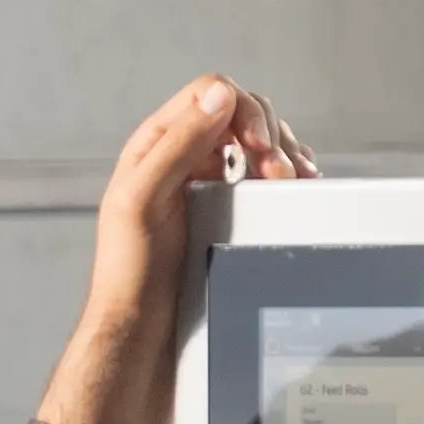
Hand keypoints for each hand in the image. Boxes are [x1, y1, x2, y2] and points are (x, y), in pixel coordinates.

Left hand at [83, 75, 312, 358]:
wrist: (144, 329)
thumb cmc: (132, 272)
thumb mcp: (142, 199)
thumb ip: (177, 143)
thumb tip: (218, 96)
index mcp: (157, 145)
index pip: (209, 94)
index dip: (242, 111)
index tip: (259, 149)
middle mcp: (184, 157)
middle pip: (242, 114)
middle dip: (270, 136)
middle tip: (280, 175)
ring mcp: (209, 183)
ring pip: (260, 143)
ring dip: (284, 155)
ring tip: (290, 183)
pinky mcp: (230, 210)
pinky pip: (265, 177)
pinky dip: (286, 178)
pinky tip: (292, 192)